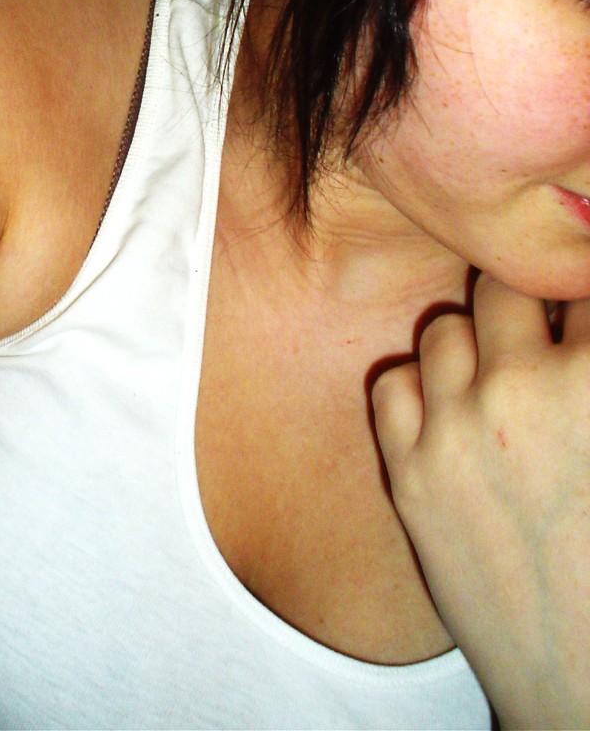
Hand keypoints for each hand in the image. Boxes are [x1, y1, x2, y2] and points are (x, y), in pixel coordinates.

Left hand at [372, 275, 589, 729]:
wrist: (583, 683)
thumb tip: (569, 318)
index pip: (575, 283)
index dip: (573, 301)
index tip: (570, 324)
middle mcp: (525, 392)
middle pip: (502, 287)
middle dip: (524, 307)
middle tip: (539, 343)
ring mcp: (457, 429)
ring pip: (445, 327)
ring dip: (472, 346)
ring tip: (498, 385)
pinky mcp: (408, 471)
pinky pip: (395, 380)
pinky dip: (419, 389)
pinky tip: (451, 418)